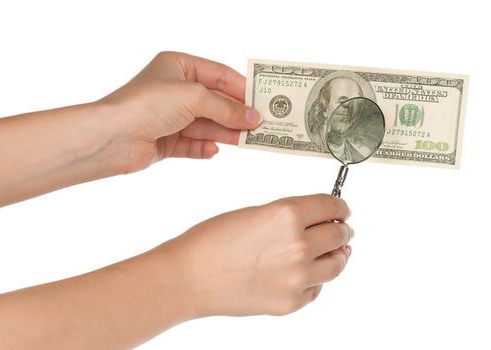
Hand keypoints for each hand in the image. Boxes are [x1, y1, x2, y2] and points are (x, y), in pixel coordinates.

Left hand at [98, 51, 260, 172]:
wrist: (112, 136)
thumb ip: (226, 108)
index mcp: (179, 67)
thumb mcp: (194, 97)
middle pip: (215, 102)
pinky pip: (192, 144)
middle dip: (236, 114)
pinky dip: (204, 147)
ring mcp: (170, 117)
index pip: (219, 75)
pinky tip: (214, 150)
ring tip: (249, 140)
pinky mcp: (165, 140)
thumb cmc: (147, 104)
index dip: (242, 88)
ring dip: (226, 132)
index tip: (263, 100)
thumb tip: (253, 118)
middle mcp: (174, 90)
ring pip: (206, 125)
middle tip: (262, 124)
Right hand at [152, 194, 352, 316]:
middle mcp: (298, 245)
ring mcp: (297, 277)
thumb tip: (317, 221)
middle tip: (340, 228)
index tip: (341, 208)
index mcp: (288, 215)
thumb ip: (289, 216)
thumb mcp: (255, 213)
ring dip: (337, 255)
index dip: (339, 206)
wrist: (189, 277)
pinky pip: (317, 288)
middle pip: (339, 235)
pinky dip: (316, 279)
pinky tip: (306, 272)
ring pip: (337, 264)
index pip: (331, 206)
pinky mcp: (291, 302)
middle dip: (340, 229)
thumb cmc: (212, 241)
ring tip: (333, 251)